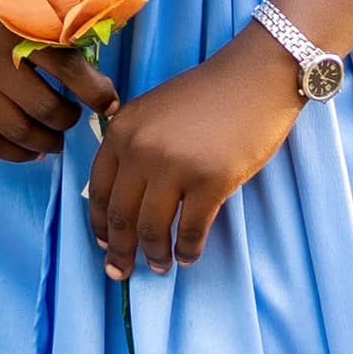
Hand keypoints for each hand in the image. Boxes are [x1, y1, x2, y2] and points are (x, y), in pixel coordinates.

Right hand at [0, 0, 113, 160]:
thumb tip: (104, 98)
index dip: (96, 93)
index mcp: (12, 29)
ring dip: (47, 141)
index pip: (66, 68)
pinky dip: (17, 153)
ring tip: (54, 137)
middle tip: (71, 117)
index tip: (109, 105)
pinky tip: (31, 149)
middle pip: (44, 108)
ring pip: (19, 132)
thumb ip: (61, 46)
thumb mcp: (26, 15)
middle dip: (67, 120)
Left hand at [84, 31, 301, 278]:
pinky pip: (191, 228)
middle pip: (120, 214)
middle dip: (118, 249)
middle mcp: (140, 150)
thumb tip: (123, 192)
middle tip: (119, 273)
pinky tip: (188, 257)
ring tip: (159, 268)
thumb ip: (132, 144)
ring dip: (154, 254)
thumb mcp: (152, 111)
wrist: (253, 80)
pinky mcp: (211, 181)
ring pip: (152, 227)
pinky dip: (188, 248)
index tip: (102, 243)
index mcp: (120, 131)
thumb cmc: (206, 96)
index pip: (99, 188)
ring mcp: (174, 166)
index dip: (99, 222)